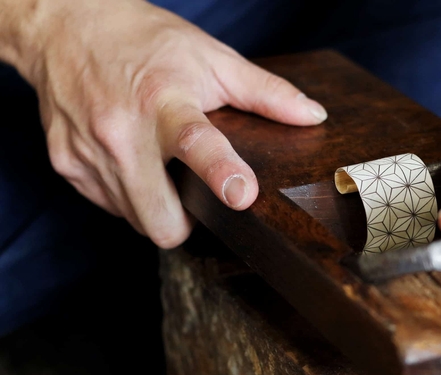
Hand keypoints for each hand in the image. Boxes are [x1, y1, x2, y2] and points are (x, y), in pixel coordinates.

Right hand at [20, 0, 326, 247]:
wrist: (66, 25)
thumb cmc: (145, 41)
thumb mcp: (212, 58)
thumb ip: (266, 91)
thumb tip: (314, 116)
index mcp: (165, 101)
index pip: (194, 142)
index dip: (220, 171)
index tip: (242, 194)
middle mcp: (121, 131)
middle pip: (161, 218)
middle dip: (185, 222)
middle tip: (194, 196)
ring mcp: (88, 153)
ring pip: (136, 220)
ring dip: (155, 207)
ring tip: (159, 169)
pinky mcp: (66, 166)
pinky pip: (110, 207)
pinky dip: (127, 195)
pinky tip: (131, 163)